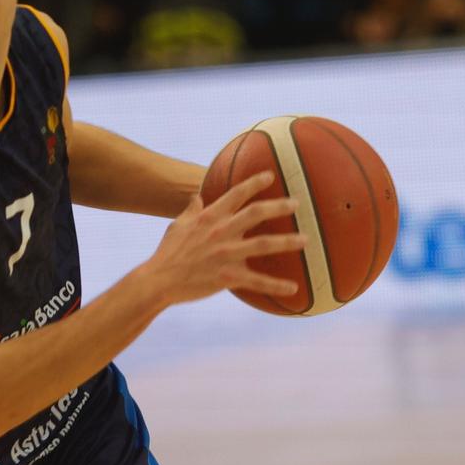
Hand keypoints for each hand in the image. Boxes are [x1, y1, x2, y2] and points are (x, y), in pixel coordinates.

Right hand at [144, 172, 305, 307]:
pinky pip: (258, 281)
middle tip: (297, 204)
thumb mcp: (177, 226)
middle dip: (279, 206)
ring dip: (288, 241)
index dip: (254, 183)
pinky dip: (277, 286)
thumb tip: (197, 196)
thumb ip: (191, 210)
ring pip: (264, 244)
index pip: (236, 194)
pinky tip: (294, 289)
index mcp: (210, 217)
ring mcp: (227, 254)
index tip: (270, 176)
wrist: (159, 281)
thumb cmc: (167, 254)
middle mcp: (221, 231)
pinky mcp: (228, 277)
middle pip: (256, 213)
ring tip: (306, 240)